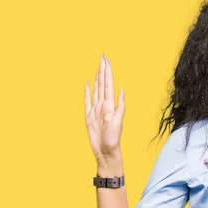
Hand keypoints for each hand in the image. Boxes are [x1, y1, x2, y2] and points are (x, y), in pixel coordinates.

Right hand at [84, 54, 125, 175]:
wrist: (106, 151)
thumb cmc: (113, 138)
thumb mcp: (118, 120)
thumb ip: (120, 104)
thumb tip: (120, 88)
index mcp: (110, 103)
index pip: (108, 82)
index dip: (107, 70)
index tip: (106, 59)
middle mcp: (103, 104)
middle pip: (102, 82)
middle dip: (102, 69)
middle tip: (102, 56)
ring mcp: (95, 109)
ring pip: (96, 88)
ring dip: (97, 77)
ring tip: (97, 66)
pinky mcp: (89, 116)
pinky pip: (87, 100)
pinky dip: (86, 91)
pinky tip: (87, 84)